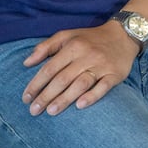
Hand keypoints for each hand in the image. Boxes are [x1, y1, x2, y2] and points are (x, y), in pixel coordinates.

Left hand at [21, 21, 137, 116]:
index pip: (50, 67)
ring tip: (51, 112)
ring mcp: (101, 66)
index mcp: (72, 46)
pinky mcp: (114, 75)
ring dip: (65, 99)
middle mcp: (86, 56)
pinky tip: (80, 106)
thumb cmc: (89, 38)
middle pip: (63, 78)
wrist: (122, 35)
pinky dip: (91, 96)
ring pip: (80, 84)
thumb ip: (45, 47)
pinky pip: (102, 87)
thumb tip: (26, 63)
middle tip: (33, 111)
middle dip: (46, 95)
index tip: (25, 98)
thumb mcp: (67, 35)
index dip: (36, 83)